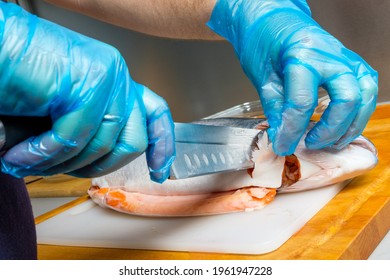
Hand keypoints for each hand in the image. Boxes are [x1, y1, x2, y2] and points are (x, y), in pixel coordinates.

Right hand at [0, 3, 174, 181]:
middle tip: (58, 170)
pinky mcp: (87, 81)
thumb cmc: (16, 82)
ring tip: (28, 161)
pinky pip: (74, 138)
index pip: (154, 114)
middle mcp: (116, 76)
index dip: (162, 146)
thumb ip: (92, 128)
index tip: (159, 172)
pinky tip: (19, 154)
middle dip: (96, 167)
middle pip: (133, 142)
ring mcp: (106, 76)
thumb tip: (109, 158)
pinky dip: (44, 154)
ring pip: (104, 146)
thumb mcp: (63, 113)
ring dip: (62, 165)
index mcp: (115, 82)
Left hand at [207, 0, 377, 154]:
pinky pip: (366, 87)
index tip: (284, 146)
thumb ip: (275, 109)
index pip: (302, 102)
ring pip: (365, 95)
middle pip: (346, 99)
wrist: (272, 20)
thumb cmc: (264, 42)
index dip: (292, 131)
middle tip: (311, 144)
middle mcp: (330, 55)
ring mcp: (345, 56)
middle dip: (330, 129)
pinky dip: (359, 110)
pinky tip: (345, 123)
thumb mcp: (262, 77)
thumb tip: (283, 138)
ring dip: (351, 124)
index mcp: (302, 55)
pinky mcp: (351, 61)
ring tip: (332, 141)